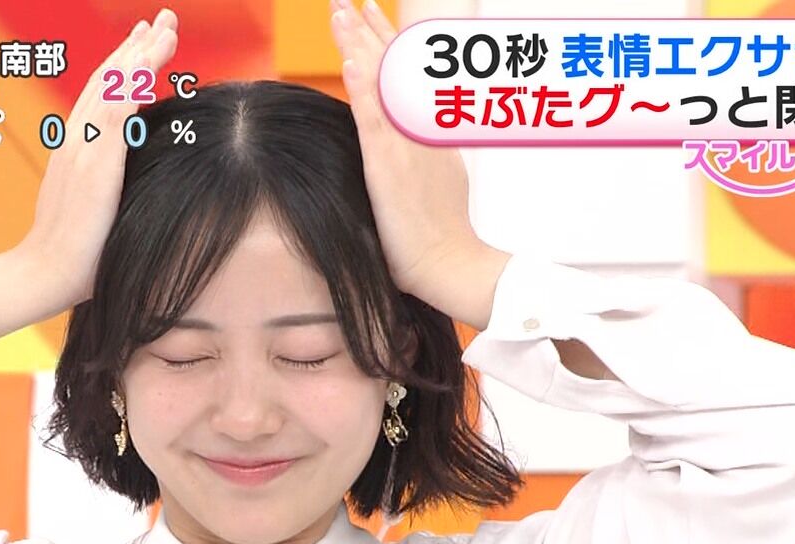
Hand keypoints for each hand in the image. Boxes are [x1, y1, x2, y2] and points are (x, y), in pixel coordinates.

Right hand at [17, 9, 179, 308]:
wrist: (45, 275)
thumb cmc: (79, 257)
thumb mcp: (101, 213)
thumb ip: (116, 195)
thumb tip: (145, 197)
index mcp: (80, 150)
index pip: (105, 96)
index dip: (127, 66)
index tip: (148, 42)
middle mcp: (78, 141)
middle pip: (109, 80)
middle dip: (138, 47)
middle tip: (161, 19)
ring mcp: (82, 149)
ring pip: (113, 87)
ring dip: (141, 55)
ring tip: (164, 28)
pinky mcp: (92, 164)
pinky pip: (115, 112)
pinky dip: (132, 84)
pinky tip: (151, 62)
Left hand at [329, 0, 507, 328]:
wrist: (453, 266)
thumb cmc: (439, 240)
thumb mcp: (430, 190)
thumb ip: (413, 168)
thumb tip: (399, 168)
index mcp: (426, 134)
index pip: (402, 78)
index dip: (385, 43)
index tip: (368, 13)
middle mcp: (418, 130)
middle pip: (392, 68)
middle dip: (368, 30)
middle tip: (348, 0)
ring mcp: (406, 144)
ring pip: (381, 83)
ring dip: (359, 44)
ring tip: (342, 11)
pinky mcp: (390, 166)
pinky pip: (374, 118)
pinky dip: (363, 86)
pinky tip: (351, 60)